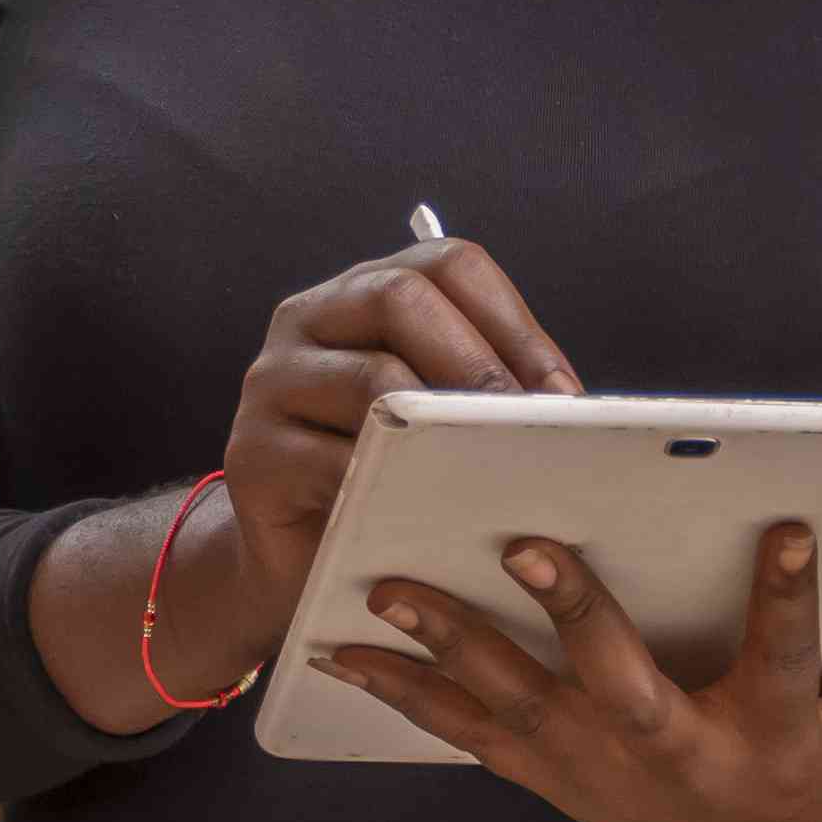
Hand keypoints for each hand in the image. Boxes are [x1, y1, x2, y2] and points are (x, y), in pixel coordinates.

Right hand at [184, 238, 579, 673]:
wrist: (303, 557)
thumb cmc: (391, 476)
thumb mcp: (441, 419)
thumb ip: (490, 391)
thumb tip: (570, 405)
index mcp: (366, 291)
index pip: (447, 263)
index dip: (514, 321)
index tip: (563, 393)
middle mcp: (310, 317)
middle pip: (400, 296)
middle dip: (478, 361)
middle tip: (528, 427)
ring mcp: (272, 382)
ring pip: (369, 376)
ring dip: (442, 425)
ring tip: (493, 468)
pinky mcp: (251, 454)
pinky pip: (330, 459)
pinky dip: (392, 483)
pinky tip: (433, 509)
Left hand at [312, 524, 821, 821]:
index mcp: (771, 741)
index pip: (787, 660)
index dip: (790, 599)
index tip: (788, 525)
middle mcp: (676, 759)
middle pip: (622, 686)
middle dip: (576, 615)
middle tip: (530, 540)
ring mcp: (602, 774)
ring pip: (520, 705)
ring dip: (450, 644)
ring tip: (387, 582)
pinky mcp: (553, 777)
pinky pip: (470, 733)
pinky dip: (406, 691)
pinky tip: (342, 649)